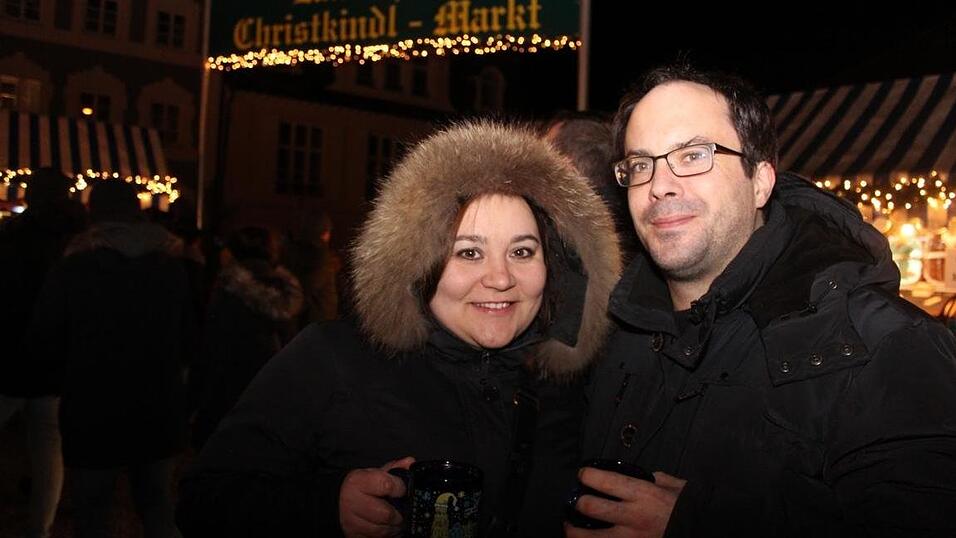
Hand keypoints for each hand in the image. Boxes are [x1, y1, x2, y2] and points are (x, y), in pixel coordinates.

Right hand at [339, 456, 414, 537]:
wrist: (337, 500)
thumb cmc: (359, 486)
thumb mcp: (374, 473)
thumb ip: (394, 468)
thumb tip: (410, 463)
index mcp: (359, 482)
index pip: (386, 486)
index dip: (400, 489)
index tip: (402, 490)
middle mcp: (353, 502)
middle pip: (386, 514)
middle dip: (399, 514)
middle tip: (402, 511)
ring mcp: (352, 521)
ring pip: (381, 530)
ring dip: (393, 527)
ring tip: (396, 521)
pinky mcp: (353, 535)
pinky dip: (385, 535)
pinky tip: (386, 528)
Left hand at [565, 469, 685, 537]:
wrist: (703, 530)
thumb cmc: (689, 509)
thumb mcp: (676, 486)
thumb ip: (656, 479)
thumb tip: (645, 475)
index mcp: (642, 494)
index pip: (603, 480)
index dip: (586, 475)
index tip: (583, 474)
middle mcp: (632, 516)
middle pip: (590, 507)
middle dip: (577, 502)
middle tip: (575, 501)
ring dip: (573, 532)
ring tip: (569, 527)